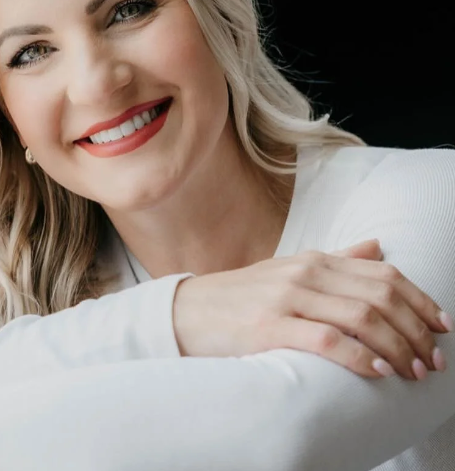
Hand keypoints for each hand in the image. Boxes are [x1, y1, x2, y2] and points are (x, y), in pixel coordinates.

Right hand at [171, 239, 451, 379]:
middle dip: (416, 330)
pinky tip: (376, 372)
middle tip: (434, 360)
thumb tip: (378, 246)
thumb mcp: (289, 270)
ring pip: (361, 318)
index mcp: (314, 259)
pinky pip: (328, 340)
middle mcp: (305, 273)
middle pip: (380, 297)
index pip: (383, 274)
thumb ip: (336, 259)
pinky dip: (360, 357)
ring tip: (414, 371)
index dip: (421, 300)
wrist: (188, 312)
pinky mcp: (269, 327)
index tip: (442, 327)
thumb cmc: (242, 296)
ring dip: (397, 348)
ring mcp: (286, 298)